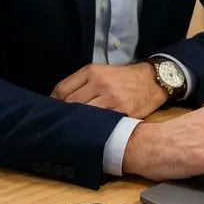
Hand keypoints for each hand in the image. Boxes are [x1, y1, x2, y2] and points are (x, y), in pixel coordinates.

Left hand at [51, 63, 167, 118]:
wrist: (151, 81)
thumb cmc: (123, 78)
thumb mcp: (101, 72)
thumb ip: (80, 83)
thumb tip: (56, 101)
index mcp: (92, 71)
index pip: (62, 89)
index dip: (53, 102)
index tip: (51, 110)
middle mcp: (100, 84)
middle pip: (70, 104)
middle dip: (63, 114)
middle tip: (60, 122)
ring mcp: (111, 99)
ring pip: (83, 115)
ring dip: (76, 123)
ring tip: (73, 128)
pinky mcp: (121, 112)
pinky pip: (100, 123)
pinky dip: (92, 128)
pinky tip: (90, 131)